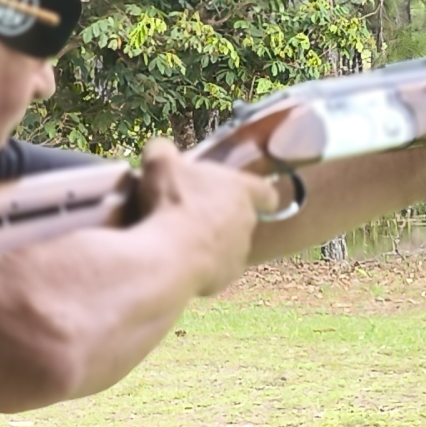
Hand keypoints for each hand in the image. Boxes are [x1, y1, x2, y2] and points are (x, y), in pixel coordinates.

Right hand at [131, 138, 275, 294]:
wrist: (170, 256)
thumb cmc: (171, 202)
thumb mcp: (160, 163)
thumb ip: (163, 150)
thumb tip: (161, 149)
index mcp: (241, 190)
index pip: (265, 192)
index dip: (260, 193)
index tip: (254, 195)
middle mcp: (247, 222)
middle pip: (243, 218)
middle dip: (224, 216)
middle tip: (196, 212)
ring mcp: (239, 252)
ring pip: (231, 245)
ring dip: (214, 242)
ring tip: (183, 239)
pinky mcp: (226, 277)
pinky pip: (217, 269)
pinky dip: (203, 265)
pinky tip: (180, 260)